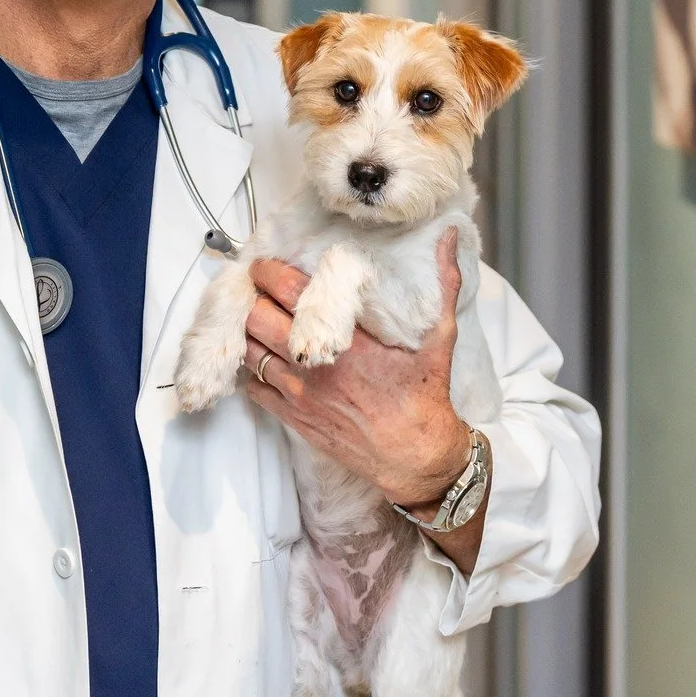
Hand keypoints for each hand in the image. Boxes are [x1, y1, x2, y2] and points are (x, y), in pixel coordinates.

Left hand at [242, 229, 484, 568]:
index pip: (288, 292)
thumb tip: (449, 238)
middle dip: (251, 297)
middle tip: (254, 288)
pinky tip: (258, 358)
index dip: (269, 272)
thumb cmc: (426, 398)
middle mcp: (314, 366)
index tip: (266, 263)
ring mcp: (299, 395)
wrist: (415, 458)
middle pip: (256, 318)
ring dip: (246, 332)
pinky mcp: (294, 418)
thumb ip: (444, 283)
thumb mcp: (441, 336)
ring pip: (248, 352)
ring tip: (251, 317)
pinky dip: (250, 370)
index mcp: (345, 341)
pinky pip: (253, 388)